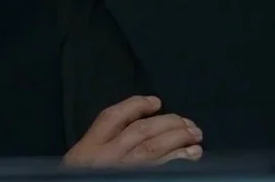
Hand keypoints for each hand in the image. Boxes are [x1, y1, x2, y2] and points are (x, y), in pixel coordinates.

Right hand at [63, 95, 202, 166]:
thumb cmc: (81, 178)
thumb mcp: (79, 162)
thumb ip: (100, 144)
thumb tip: (135, 126)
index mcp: (88, 148)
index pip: (112, 117)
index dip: (136, 105)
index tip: (156, 101)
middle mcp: (107, 157)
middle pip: (141, 130)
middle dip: (167, 122)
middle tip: (187, 122)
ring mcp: (125, 170)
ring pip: (154, 148)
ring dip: (179, 139)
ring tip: (195, 136)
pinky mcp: (139, 181)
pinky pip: (162, 169)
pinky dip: (179, 160)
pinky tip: (192, 155)